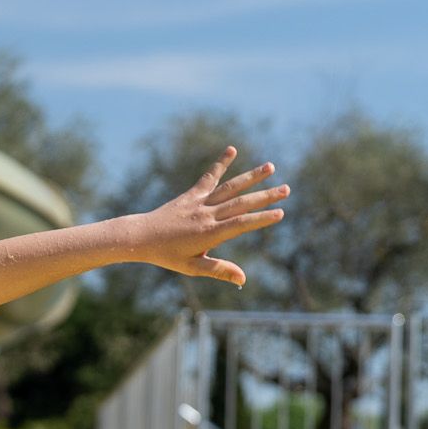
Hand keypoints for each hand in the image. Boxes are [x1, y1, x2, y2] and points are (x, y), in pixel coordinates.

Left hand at [125, 146, 288, 287]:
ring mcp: (199, 203)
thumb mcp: (192, 267)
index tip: (280, 213)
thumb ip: (219, 270)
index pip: (241, 225)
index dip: (261, 219)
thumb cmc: (167, 255)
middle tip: (287, 189)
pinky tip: (232, 150)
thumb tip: (243, 279)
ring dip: (251, 177)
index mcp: (209, 234)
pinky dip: (220, 164)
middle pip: (241, 204)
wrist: (140, 237)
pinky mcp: (191, 195)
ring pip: (229, 188)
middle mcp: (206, 216)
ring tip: (270, 167)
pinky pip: (209, 178)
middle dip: (265, 196)